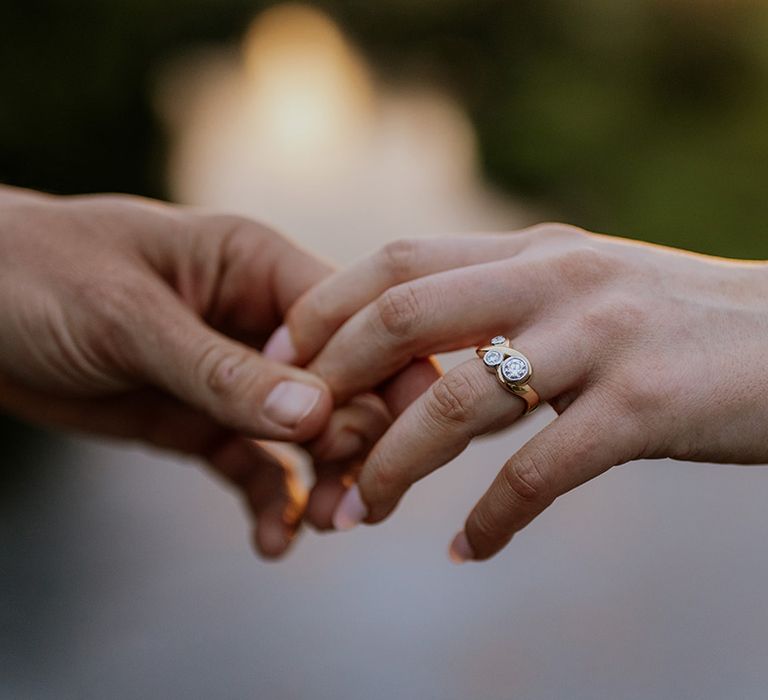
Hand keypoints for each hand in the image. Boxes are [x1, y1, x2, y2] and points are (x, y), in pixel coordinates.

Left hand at [0, 187, 390, 555]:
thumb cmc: (36, 276)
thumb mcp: (127, 318)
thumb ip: (220, 371)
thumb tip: (315, 415)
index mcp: (256, 266)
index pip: (351, 319)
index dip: (377, 376)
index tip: (373, 440)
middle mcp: (258, 320)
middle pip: (342, 381)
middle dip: (354, 441)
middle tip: (348, 503)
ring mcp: (235, 375)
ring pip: (308, 431)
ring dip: (324, 479)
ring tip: (321, 526)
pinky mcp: (203, 420)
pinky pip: (255, 464)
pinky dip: (271, 501)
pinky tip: (275, 541)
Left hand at [271, 225, 767, 560]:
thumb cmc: (674, 323)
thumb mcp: (581, 292)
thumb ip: (504, 308)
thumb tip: (420, 359)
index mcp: (531, 250)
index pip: (397, 261)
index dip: (325, 307)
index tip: (282, 359)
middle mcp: (556, 279)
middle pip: (403, 317)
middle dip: (334, 382)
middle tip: (298, 442)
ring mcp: (599, 338)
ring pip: (456, 404)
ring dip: (393, 467)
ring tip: (357, 517)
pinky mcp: (643, 406)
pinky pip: (539, 473)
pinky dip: (492, 521)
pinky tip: (468, 551)